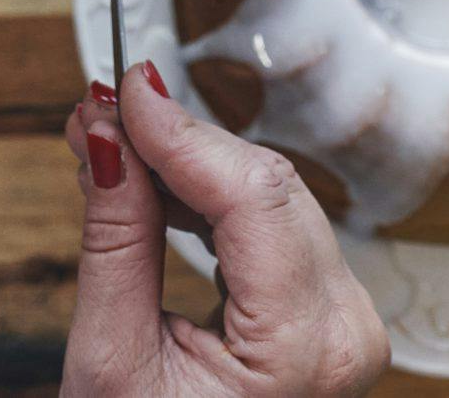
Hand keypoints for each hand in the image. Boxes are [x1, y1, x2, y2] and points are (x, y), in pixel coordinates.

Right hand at [63, 66, 388, 397]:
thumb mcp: (113, 362)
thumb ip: (116, 239)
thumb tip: (108, 136)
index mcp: (307, 349)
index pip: (252, 195)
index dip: (180, 131)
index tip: (123, 87)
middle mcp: (347, 329)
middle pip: (266, 187)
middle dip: (178, 142)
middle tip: (101, 110)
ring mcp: (346, 322)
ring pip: (272, 199)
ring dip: (192, 164)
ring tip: (115, 141)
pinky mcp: (329, 315)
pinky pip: (275, 230)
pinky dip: (215, 200)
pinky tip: (161, 179)